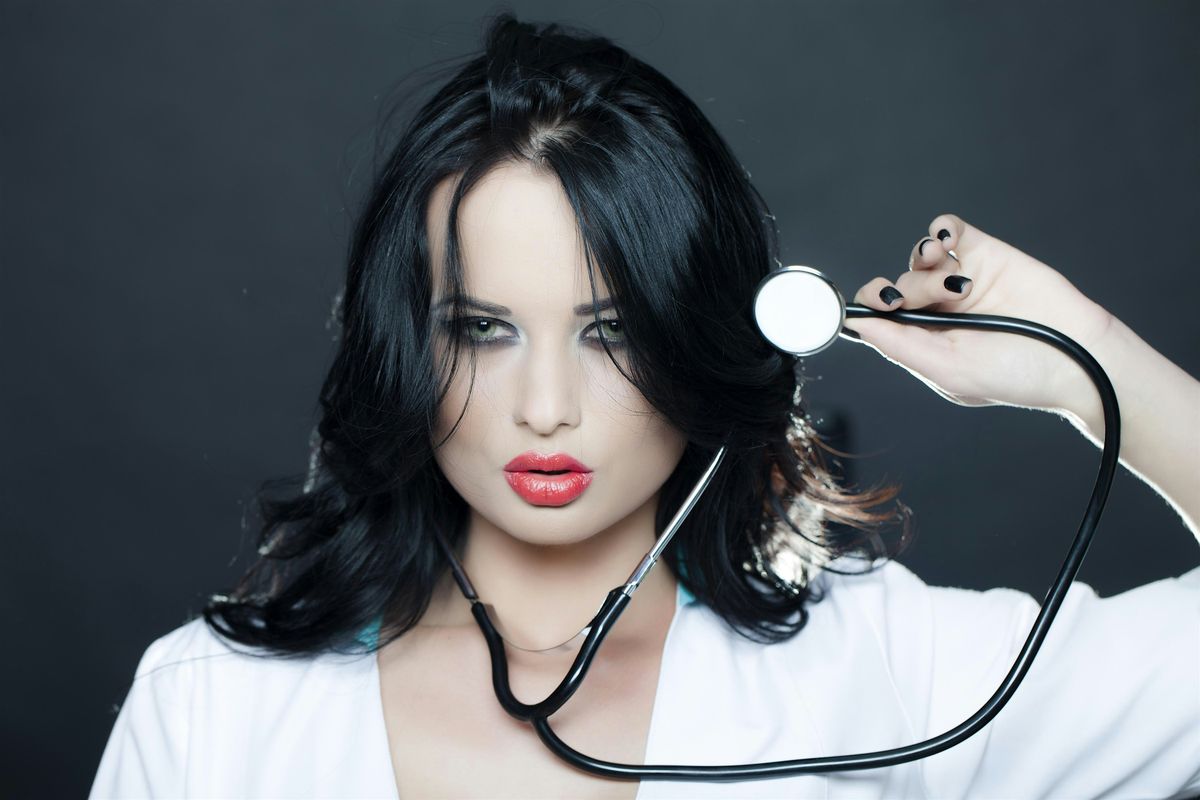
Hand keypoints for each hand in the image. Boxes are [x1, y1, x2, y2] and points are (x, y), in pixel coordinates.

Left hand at [843, 213, 1114, 415]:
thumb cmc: (1017, 375)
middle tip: (928, 301)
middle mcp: (938, 310)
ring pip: (918, 258)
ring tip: (956, 284)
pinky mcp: (984, 253)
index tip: (876, 305)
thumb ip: (899, 345)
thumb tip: (857, 325)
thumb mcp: (950, 370)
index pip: (878, 319)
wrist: (1079, 354)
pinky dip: (940, 230)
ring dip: (925, 266)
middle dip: (902, 291)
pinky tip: (946, 243)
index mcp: (924, 341)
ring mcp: (960, 279)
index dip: (867, 308)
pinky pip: (947, 229)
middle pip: (894, 285)